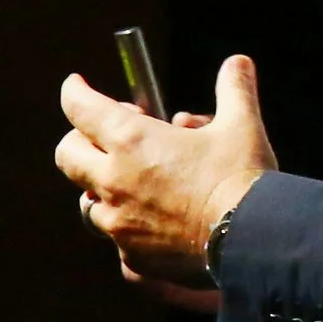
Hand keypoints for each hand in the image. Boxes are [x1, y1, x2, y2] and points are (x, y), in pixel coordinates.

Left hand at [56, 55, 276, 290]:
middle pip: (68, 155)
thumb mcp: (241, 124)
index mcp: (131, 141)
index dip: (75, 92)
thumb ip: (234, 88)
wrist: (254, 242)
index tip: (76, 86)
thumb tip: (238, 62)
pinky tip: (159, 225)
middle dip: (81, 140)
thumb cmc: (242, 179)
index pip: (79, 108)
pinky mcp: (133, 259)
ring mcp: (119, 225)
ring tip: (140, 183)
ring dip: (106, 189)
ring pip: (90, 202)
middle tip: (111, 137)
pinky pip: (118, 242)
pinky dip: (132, 231)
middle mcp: (114, 182)